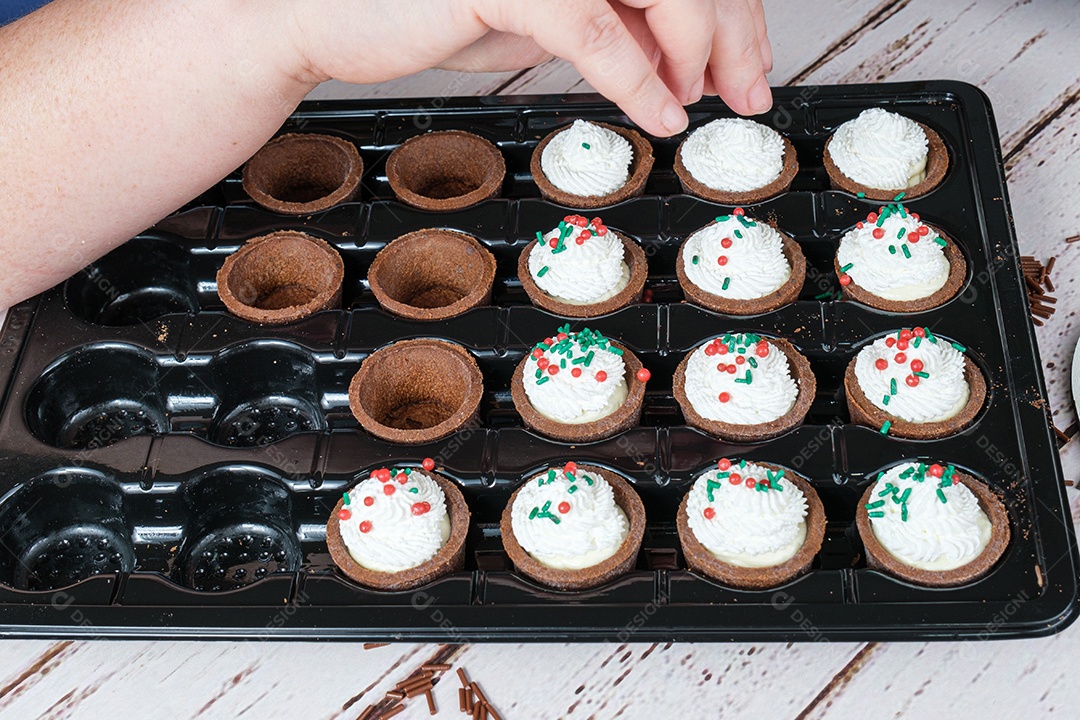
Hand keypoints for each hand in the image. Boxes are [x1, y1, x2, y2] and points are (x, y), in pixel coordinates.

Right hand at [288, 0, 772, 136]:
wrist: (327, 14)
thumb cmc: (424, 11)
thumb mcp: (534, 20)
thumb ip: (605, 26)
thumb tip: (673, 57)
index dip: (730, 9)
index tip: (747, 64)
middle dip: (733, 32)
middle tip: (747, 93)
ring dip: (698, 51)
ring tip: (699, 102)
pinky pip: (597, 31)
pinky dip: (639, 80)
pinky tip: (661, 115)